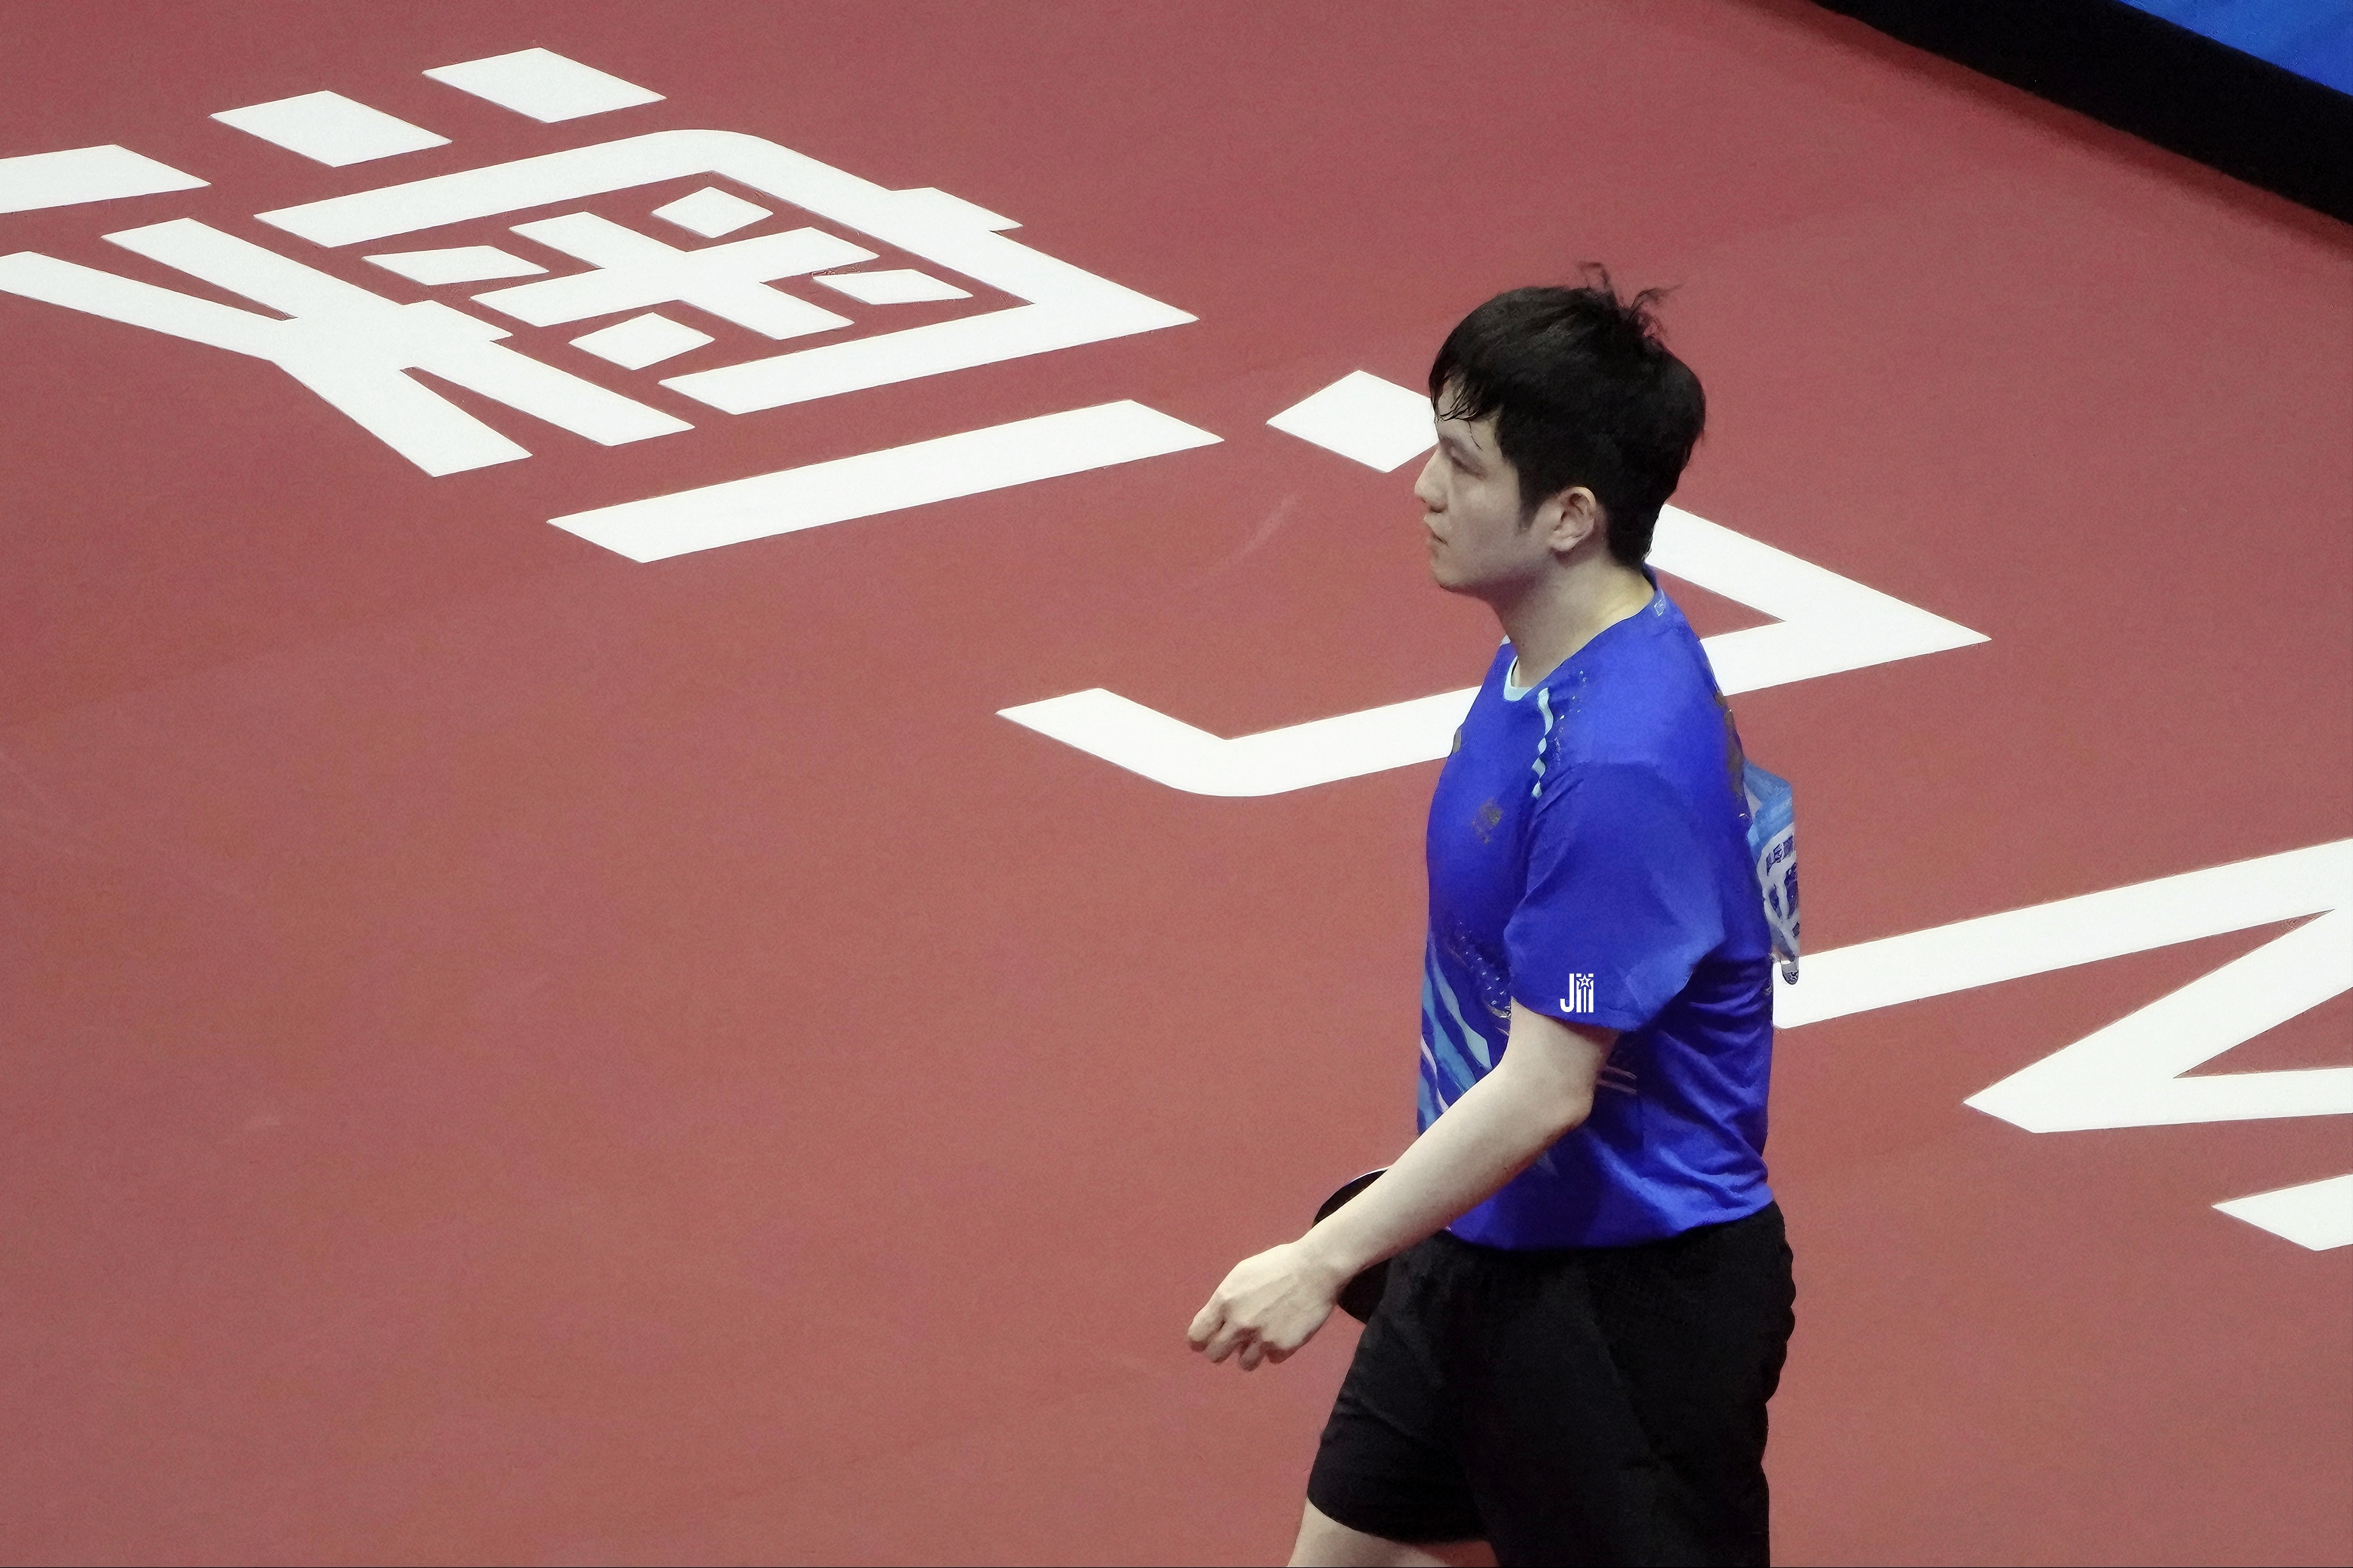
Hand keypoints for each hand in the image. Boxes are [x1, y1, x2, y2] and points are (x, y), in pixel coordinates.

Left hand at [1187, 1239, 1343, 1370]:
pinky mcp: (1283, 1348)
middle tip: (1233, 1341)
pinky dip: (1275, 1349)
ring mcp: (1262, 1338)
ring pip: (1244, 1364)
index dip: (1200, 1340)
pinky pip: (1272, 1359)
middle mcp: (1239, 1323)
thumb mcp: (1242, 1274)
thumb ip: (1225, 1300)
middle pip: (1215, 1355)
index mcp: (1225, 1301)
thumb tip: (1216, 1322)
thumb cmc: (1277, 1265)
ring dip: (1250, 1353)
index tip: (1205, 1340)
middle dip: (1222, 1349)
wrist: (1315, 1270)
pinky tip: (1283, 1331)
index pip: (1197, 1335)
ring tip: (1262, 1337)